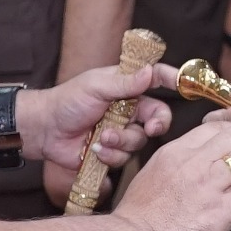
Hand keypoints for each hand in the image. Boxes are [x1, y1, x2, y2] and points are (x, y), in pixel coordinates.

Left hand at [22, 63, 177, 171]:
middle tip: (152, 128)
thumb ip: (125, 82)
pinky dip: (109, 154)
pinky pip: (124, 158)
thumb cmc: (67, 101)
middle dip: (158, 124)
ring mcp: (122, 132)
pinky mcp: (112, 152)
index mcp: (127, 88)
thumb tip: (150, 72)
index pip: (157, 79)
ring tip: (100, 136)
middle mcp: (129, 110)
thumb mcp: (96, 87)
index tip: (184, 85)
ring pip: (140, 141)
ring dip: (121, 140)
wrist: (45, 130)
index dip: (174, 80)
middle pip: (159, 117)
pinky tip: (94, 149)